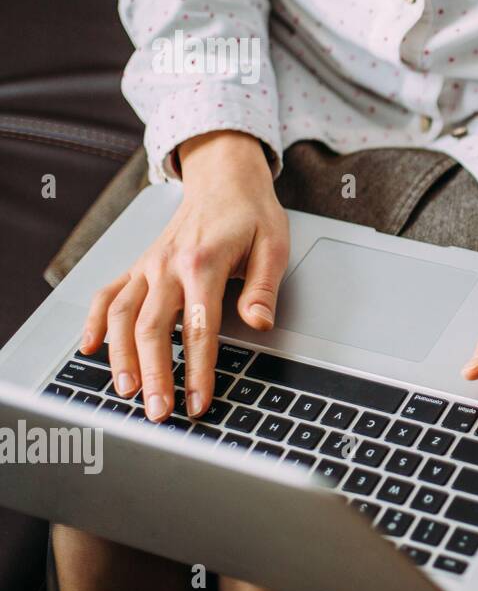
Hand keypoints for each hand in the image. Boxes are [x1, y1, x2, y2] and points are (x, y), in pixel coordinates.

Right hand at [79, 131, 288, 420]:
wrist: (224, 179)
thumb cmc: (251, 214)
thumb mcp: (273, 245)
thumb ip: (264, 287)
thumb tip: (260, 323)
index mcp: (204, 262)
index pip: (199, 327)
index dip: (199, 370)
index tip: (199, 401)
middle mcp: (168, 265)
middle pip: (152, 328)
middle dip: (154, 374)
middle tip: (159, 411)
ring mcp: (148, 265)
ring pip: (123, 316)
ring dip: (121, 357)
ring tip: (127, 392)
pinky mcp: (139, 266)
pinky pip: (108, 294)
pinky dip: (96, 321)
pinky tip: (91, 349)